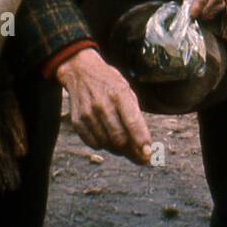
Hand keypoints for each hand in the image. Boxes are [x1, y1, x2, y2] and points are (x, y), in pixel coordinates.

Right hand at [57, 48, 151, 163]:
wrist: (81, 71)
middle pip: (119, 138)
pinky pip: (93, 143)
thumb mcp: (127, 91)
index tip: (148, 155)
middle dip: (132, 151)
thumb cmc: (110, 84)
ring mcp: (88, 113)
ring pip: (107, 144)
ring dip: (118, 149)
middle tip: (140, 155)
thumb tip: (143, 145)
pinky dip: (103, 145)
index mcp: (119, 94)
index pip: (132, 122)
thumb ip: (135, 116)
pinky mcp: (77, 121)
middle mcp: (102, 104)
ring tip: (123, 143)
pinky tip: (107, 138)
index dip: (141, 140)